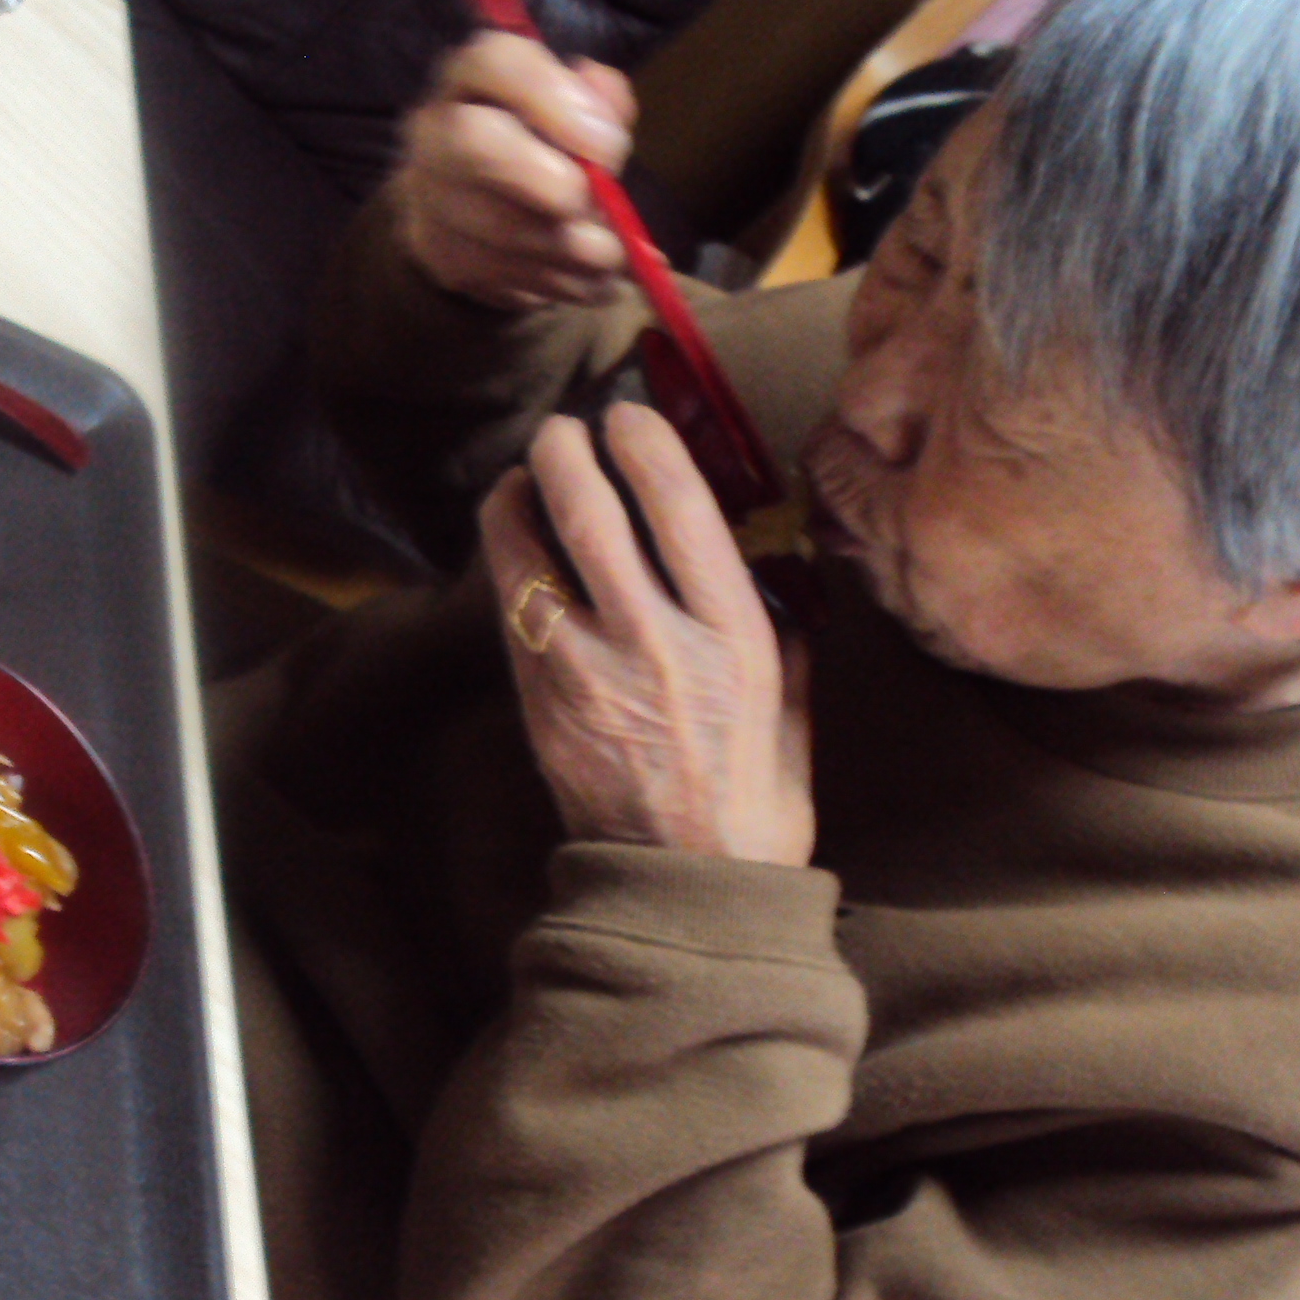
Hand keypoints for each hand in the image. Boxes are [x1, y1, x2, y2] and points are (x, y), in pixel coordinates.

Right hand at [397, 31, 635, 309]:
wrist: (470, 212)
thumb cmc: (537, 146)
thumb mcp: (574, 109)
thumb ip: (599, 99)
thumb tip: (606, 106)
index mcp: (471, 78)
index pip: (492, 61)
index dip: (553, 97)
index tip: (608, 142)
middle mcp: (435, 131)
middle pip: (472, 143)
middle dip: (550, 180)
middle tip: (599, 206)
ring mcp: (429, 199)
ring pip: (499, 228)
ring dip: (572, 249)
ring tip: (614, 255)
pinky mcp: (442, 259)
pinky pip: (506, 279)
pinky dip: (564, 285)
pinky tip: (591, 281)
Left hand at [481, 406, 814, 866]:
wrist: (683, 884)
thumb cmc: (753, 796)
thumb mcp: (790, 703)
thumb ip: (775, 626)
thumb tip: (756, 560)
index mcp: (732, 637)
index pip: (680, 507)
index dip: (647, 444)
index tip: (630, 415)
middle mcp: (654, 643)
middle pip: (590, 514)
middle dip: (567, 452)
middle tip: (562, 429)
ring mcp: (585, 672)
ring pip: (530, 555)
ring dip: (519, 499)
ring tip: (524, 476)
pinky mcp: (539, 700)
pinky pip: (514, 608)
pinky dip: (509, 562)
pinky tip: (515, 542)